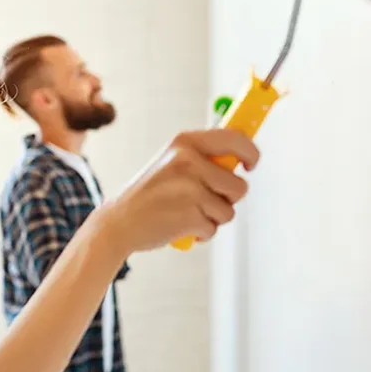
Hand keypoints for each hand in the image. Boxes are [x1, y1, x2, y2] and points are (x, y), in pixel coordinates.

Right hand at [97, 128, 258, 254]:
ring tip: (187, 213)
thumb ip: (203, 158)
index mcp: (185, 142)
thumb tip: (242, 155)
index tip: (251, 165)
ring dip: (213, 217)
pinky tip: (180, 226)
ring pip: (229, 210)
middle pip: (239, 184)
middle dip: (229, 197)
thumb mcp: (172, 163)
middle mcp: (189, 161)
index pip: (235, 139)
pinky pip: (214, 228)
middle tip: (208, 200)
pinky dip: (201, 232)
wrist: (119, 222)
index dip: (251, 153)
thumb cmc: (151, 194)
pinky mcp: (190, 215)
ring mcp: (190, 188)